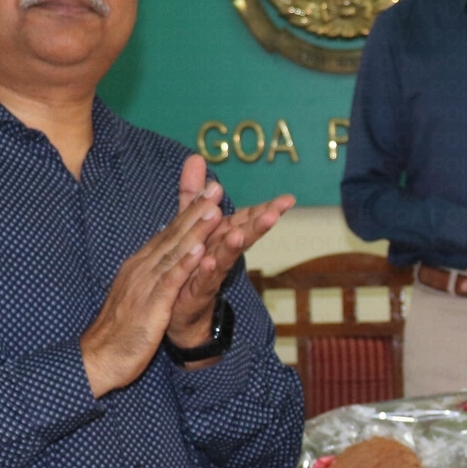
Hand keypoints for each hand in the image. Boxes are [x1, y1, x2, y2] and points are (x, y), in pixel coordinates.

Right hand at [80, 179, 225, 397]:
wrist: (99, 358)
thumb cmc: (120, 329)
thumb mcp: (138, 294)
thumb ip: (150, 273)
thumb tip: (160, 256)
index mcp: (140, 266)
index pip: (168, 233)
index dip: (188, 211)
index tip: (207, 191)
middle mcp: (141, 269)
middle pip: (172, 235)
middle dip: (195, 210)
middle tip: (216, 187)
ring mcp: (145, 286)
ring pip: (174, 253)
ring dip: (195, 231)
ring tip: (214, 210)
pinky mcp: (151, 306)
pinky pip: (170, 282)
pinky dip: (185, 264)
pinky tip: (201, 251)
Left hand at [165, 154, 293, 349]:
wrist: (178, 310)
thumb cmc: (190, 264)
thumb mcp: (190, 222)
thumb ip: (194, 192)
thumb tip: (196, 157)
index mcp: (222, 234)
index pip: (247, 218)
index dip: (266, 208)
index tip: (289, 199)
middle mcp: (222, 251)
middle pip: (243, 235)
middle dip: (258, 224)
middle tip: (276, 213)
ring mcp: (211, 271)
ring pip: (225, 256)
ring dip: (234, 246)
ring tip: (240, 234)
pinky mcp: (197, 290)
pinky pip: (203, 278)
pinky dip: (207, 269)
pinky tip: (209, 261)